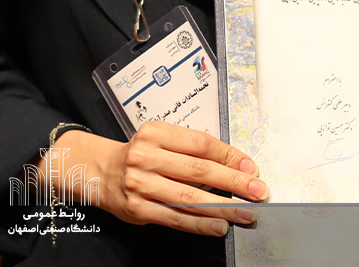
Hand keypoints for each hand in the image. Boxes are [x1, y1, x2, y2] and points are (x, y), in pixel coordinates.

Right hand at [49, 122, 266, 237]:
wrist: (100, 171)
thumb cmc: (140, 155)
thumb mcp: (161, 140)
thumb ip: (192, 150)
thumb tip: (237, 166)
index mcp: (156, 132)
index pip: (201, 143)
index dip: (230, 156)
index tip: (251, 168)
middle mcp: (146, 156)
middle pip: (199, 170)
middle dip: (234, 182)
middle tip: (258, 191)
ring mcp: (141, 184)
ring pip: (190, 198)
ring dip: (223, 207)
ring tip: (246, 213)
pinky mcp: (138, 209)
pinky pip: (175, 218)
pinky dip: (200, 224)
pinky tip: (220, 226)